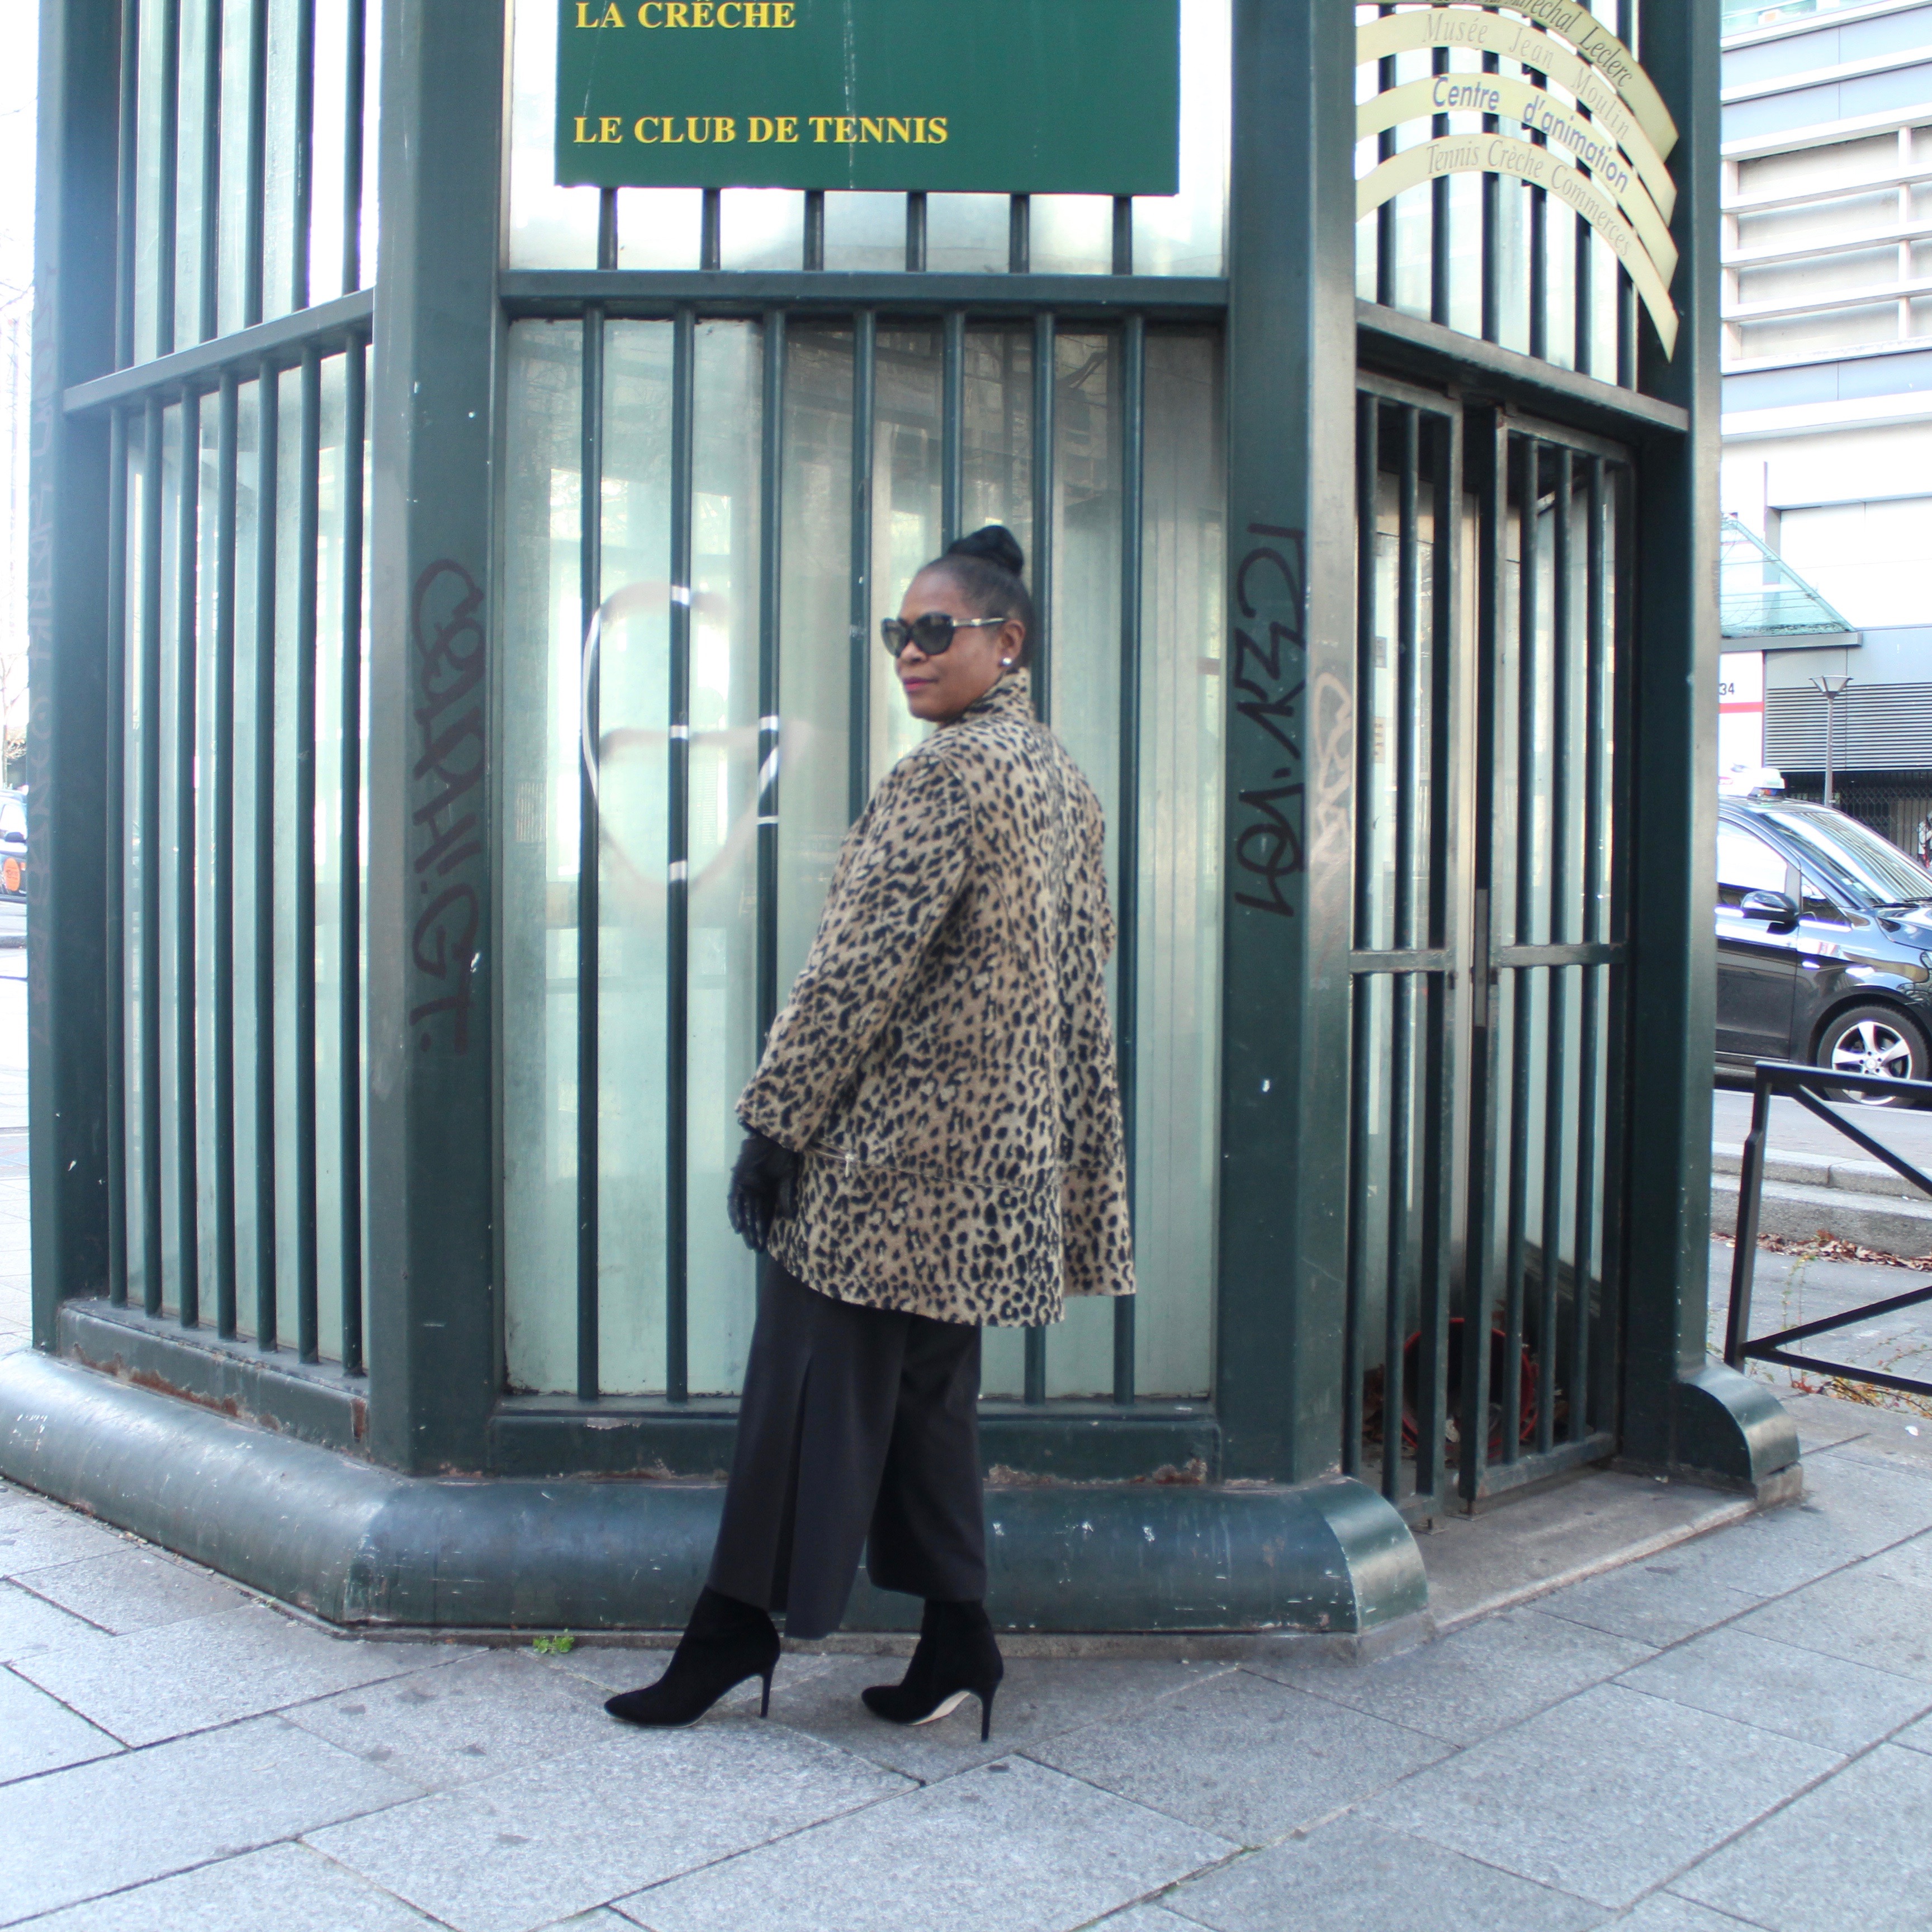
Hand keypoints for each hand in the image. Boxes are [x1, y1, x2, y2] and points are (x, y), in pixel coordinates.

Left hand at [727, 1130, 800, 1253]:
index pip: (766, 1213)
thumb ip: (786, 1196)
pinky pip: (734, 1199)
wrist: (776, 1136)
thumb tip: (789, 1217)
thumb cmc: (785, 1153)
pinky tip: (738, 1227)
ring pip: (744, 1210)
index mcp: (769, 1189)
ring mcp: (746, 1184)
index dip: (766, 1228)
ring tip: (749, 1242)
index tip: (768, 1244)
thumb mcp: (789, 1178)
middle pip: (754, 1215)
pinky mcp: (738, 1179)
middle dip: (755, 1232)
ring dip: (746, 1226)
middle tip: (757, 1248)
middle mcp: (756, 1188)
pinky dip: (735, 1213)